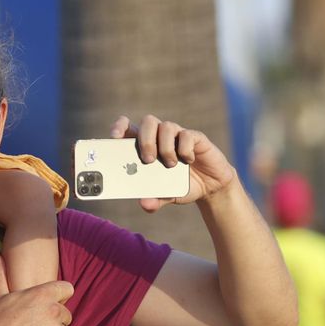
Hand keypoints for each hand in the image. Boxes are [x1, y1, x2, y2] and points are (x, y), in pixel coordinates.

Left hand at [110, 114, 237, 210]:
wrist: (210, 187)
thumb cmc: (181, 186)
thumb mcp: (166, 196)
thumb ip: (154, 199)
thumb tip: (145, 204)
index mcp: (147, 146)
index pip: (129, 127)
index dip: (120, 127)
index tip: (114, 138)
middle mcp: (161, 136)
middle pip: (148, 122)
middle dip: (145, 139)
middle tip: (148, 160)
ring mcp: (179, 135)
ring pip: (166, 126)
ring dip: (165, 146)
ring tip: (170, 165)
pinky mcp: (196, 138)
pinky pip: (187, 135)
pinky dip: (185, 148)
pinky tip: (188, 161)